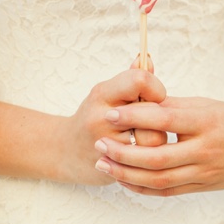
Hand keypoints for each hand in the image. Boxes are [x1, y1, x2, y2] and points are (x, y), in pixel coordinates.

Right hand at [58, 62, 166, 184]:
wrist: (64, 151)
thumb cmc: (95, 116)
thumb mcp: (109, 93)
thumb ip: (132, 78)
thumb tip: (147, 58)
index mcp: (103, 93)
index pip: (140, 80)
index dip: (156, 88)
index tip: (155, 96)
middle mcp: (101, 117)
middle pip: (152, 112)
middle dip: (159, 115)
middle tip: (152, 118)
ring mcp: (105, 144)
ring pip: (155, 139)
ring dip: (157, 137)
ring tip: (146, 136)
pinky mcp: (112, 166)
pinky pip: (147, 160)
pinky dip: (150, 155)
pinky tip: (141, 151)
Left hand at [94, 88, 223, 195]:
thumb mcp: (209, 105)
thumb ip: (175, 107)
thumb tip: (140, 103)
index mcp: (207, 121)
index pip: (165, 120)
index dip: (135, 117)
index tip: (112, 113)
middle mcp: (206, 149)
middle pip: (157, 156)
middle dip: (123, 151)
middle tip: (99, 143)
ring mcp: (205, 171)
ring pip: (158, 179)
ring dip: (126, 172)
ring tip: (104, 163)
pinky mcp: (204, 186)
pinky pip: (167, 191)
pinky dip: (142, 187)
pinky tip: (125, 178)